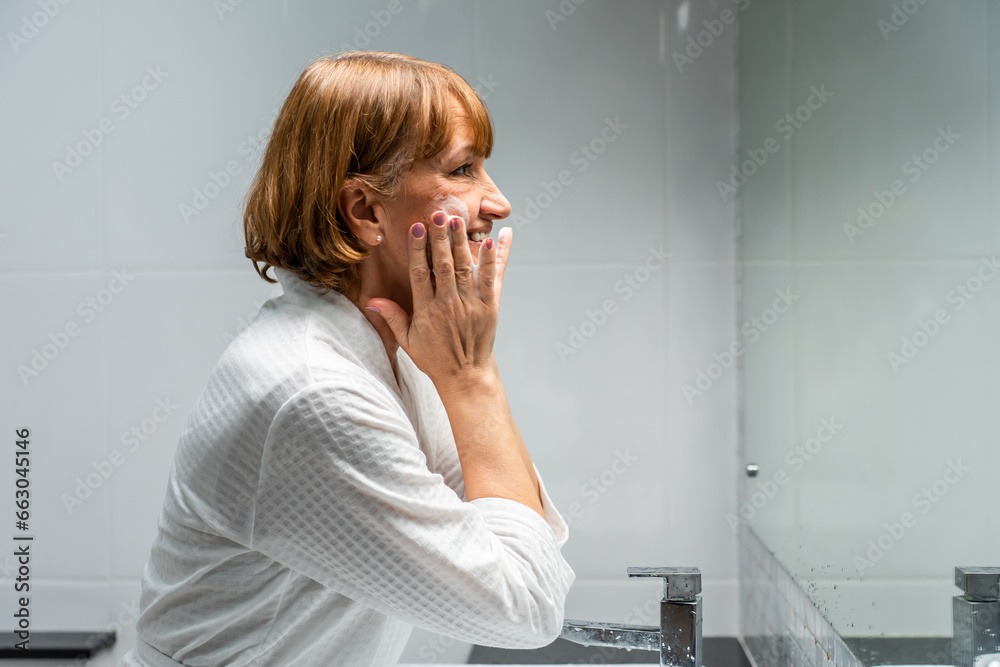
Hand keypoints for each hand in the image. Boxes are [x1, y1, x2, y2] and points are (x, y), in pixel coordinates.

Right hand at [366, 210, 512, 390]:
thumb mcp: (408, 340)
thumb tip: (372, 301)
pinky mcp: (490, 308)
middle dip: (441, 239)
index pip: (420, 274)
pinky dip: (493, 260)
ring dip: (462, 243)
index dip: (418, 250)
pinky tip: (494, 240)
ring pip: (465, 269)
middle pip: (443, 266)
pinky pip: (492, 280)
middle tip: (438, 215)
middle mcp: (449, 306)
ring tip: (458, 220)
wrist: (466, 376)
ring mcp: (471, 306)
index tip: (416, 228)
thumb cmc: (435, 358)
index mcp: (427, 311)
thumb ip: (393, 317)